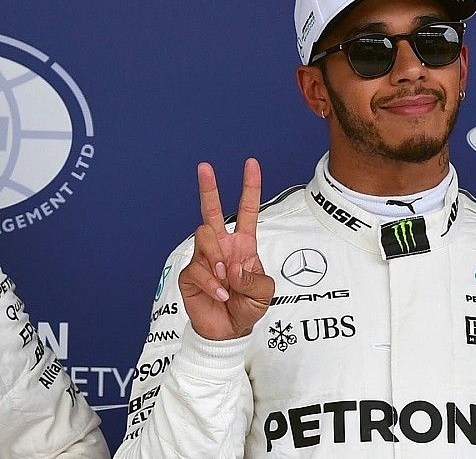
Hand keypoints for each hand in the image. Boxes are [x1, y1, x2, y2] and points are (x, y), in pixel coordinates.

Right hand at [178, 158, 273, 339]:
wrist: (228, 331)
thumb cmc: (247, 307)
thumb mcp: (264, 293)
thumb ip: (253, 279)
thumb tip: (232, 266)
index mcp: (244, 244)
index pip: (247, 210)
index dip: (250, 188)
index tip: (251, 164)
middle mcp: (223, 246)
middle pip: (212, 211)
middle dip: (208, 188)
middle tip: (205, 166)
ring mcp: (205, 257)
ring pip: (205, 237)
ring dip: (217, 258)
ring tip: (226, 280)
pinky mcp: (191, 273)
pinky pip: (199, 268)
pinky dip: (212, 283)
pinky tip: (220, 294)